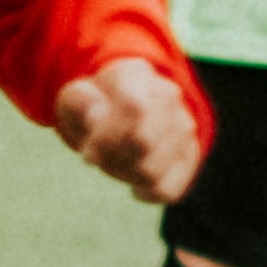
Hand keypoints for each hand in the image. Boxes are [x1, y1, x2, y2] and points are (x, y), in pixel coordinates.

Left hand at [52, 57, 204, 205]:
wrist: (126, 109)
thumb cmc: (95, 105)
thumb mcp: (75, 98)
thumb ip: (79, 102)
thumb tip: (97, 119)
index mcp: (136, 74)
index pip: (134, 108)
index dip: (107, 139)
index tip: (87, 154)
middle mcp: (168, 95)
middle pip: (144, 144)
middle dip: (111, 159)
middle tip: (99, 157)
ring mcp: (184, 125)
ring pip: (152, 171)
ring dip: (125, 175)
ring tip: (116, 162)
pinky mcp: (191, 155)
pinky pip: (168, 190)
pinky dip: (145, 192)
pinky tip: (134, 182)